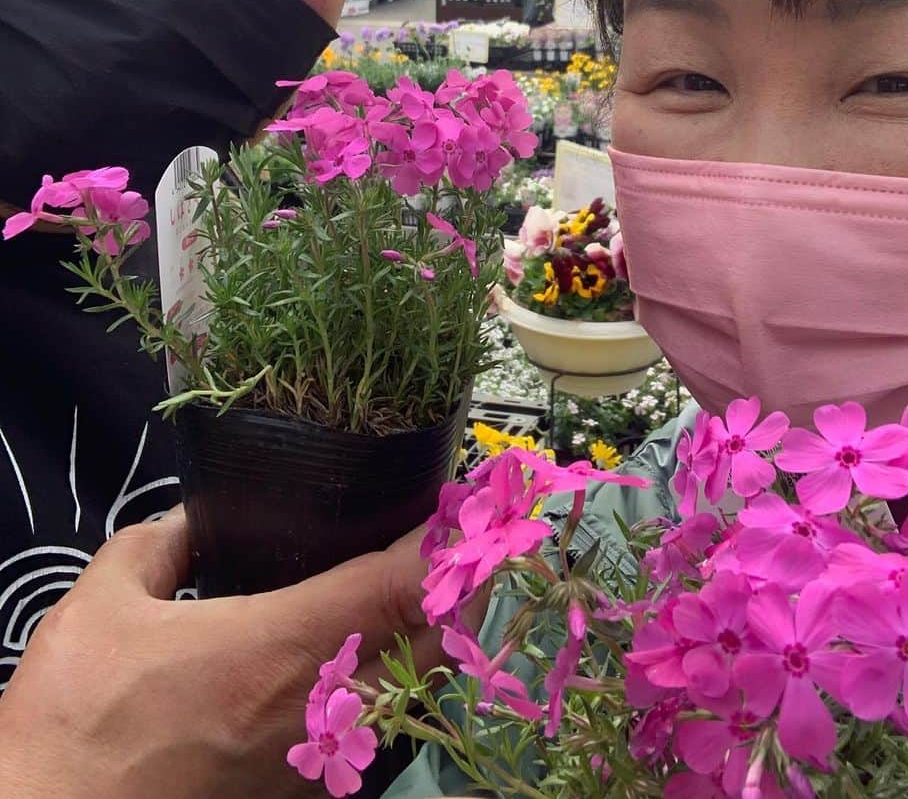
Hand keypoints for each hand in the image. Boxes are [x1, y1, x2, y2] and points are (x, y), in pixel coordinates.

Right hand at [0, 508, 462, 797]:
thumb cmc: (78, 717)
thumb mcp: (101, 605)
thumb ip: (155, 544)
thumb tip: (187, 519)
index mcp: (282, 645)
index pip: (401, 587)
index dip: (444, 544)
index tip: (460, 506)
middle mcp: (317, 706)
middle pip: (433, 643)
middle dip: (460, 590)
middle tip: (461, 542)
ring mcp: (312, 761)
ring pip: (412, 694)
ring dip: (435, 640)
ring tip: (430, 589)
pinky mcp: (294, 795)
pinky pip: (375, 733)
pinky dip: (395, 687)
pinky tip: (374, 658)